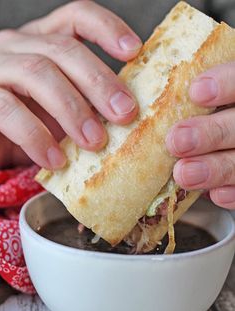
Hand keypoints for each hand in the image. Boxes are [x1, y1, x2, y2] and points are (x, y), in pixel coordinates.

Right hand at [0, 0, 140, 168]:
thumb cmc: (30, 124)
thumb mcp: (61, 109)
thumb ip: (86, 103)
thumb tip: (126, 114)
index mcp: (43, 43)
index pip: (76, 17)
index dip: (107, 28)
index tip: (135, 51)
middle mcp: (18, 47)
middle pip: (63, 49)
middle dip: (99, 82)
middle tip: (124, 113)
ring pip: (37, 73)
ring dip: (72, 110)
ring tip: (95, 142)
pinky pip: (9, 110)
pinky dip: (36, 137)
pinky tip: (56, 159)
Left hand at [166, 62, 234, 208]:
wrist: (214, 140)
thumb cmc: (196, 114)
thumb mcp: (197, 93)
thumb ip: (180, 86)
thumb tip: (133, 68)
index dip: (226, 83)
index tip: (195, 92)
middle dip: (210, 133)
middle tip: (176, 141)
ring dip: (215, 168)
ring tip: (183, 173)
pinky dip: (232, 192)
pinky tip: (214, 194)